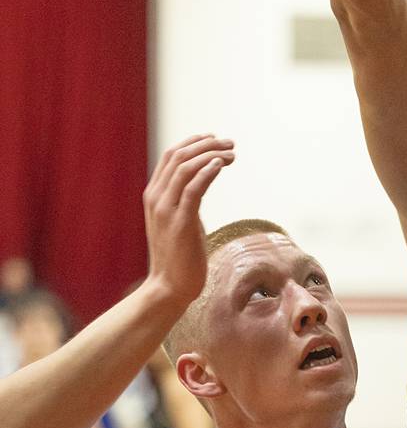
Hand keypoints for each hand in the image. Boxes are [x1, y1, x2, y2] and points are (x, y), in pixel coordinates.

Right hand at [143, 134, 235, 307]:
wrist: (168, 288)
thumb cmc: (177, 259)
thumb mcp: (178, 223)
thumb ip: (184, 203)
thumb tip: (198, 187)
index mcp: (154, 195)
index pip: (170, 156)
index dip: (194, 143)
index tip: (215, 140)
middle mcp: (156, 198)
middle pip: (179, 156)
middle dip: (206, 144)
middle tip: (230, 143)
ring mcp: (166, 209)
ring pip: (186, 167)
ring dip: (211, 155)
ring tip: (232, 154)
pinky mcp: (180, 222)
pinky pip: (193, 188)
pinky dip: (207, 172)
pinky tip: (221, 165)